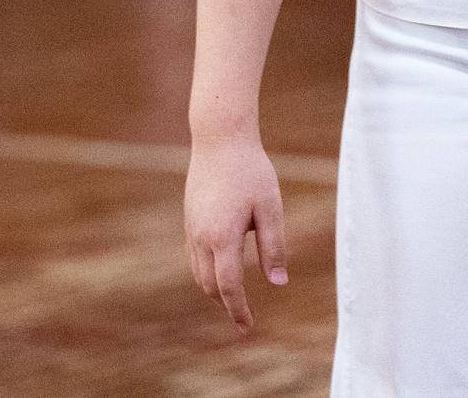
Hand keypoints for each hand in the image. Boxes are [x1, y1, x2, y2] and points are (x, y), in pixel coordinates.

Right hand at [184, 137, 289, 332]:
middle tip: (245, 317)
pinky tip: (221, 268)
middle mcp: (201, 237)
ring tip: (235, 296)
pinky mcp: (190, 218)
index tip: (249, 328)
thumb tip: (278, 283)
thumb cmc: (251, 172)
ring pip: (198, 272)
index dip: (239, 310)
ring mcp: (192, 228)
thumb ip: (273, 247)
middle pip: (210, 286)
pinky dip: (206, 271)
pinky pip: (194, 256)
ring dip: (215, 288)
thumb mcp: (270, 208)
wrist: (220, 139)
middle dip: (227, 303)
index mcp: (223, 238)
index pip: (229, 287)